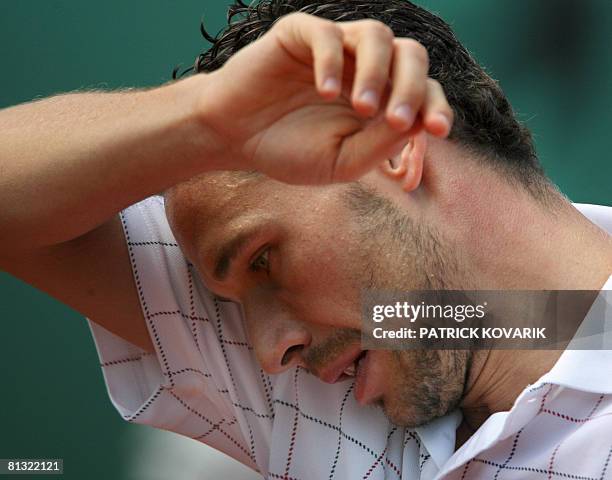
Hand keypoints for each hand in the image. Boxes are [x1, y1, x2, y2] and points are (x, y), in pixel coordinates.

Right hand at [197, 12, 452, 183]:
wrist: (236, 139)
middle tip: (397, 120)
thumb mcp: (342, 161)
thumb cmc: (289, 151)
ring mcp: (334, 48)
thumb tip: (421, 122)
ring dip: (376, 72)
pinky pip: (326, 34)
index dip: (435, 106)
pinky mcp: (300, 35)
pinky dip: (330, 61)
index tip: (437, 130)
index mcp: (380, 98)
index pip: (423, 91)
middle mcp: (363, 68)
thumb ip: (380, 144)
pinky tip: (323, 91)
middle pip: (411, 55)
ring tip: (363, 108)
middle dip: (411, 88)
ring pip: (376, 35)